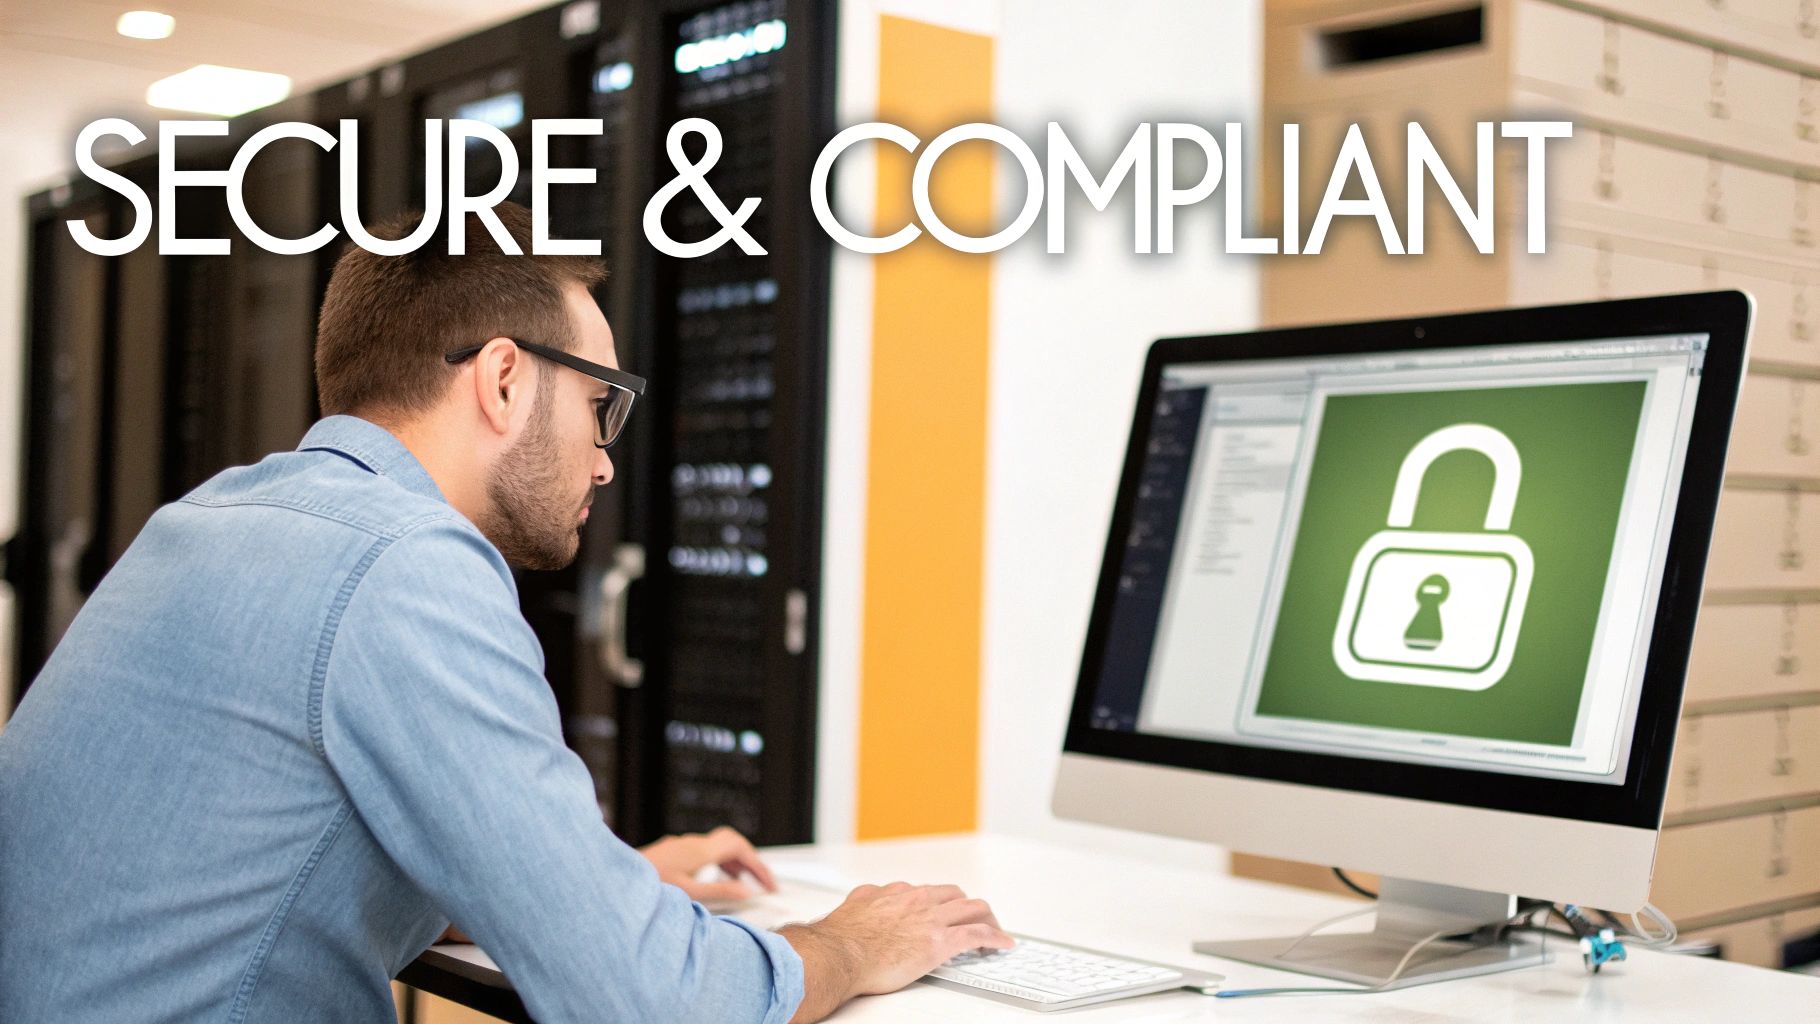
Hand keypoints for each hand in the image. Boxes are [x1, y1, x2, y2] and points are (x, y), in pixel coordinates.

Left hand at [639, 826, 777, 902]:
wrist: (613, 880)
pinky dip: (718, 863)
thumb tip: (747, 892)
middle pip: (732, 842)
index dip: (759, 865)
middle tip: (761, 882)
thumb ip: (720, 892)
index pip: (740, 847)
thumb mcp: (689, 894)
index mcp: (700, 850)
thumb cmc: (648, 885)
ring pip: (717, 846)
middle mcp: (692, 843)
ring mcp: (681, 845)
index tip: (769, 885)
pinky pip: (704, 851)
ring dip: (734, 862)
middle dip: (750, 860)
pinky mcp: (672, 852)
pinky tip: (715, 879)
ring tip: (743, 883)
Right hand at [779, 882, 1013, 1022]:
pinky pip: (978, 934)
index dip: (940, 903)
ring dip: (988, 919)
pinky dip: (996, 938)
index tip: (944, 912)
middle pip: (955, 895)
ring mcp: (931, 919)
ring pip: (974, 908)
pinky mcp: (940, 941)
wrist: (838, 954)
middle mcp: (917, 899)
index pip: (927, 892)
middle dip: (968, 907)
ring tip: (995, 931)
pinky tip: (1004, 945)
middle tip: (974, 920)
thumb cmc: (839, 939)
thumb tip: (860, 902)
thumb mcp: (852, 907)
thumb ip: (862, 902)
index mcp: (896, 893)